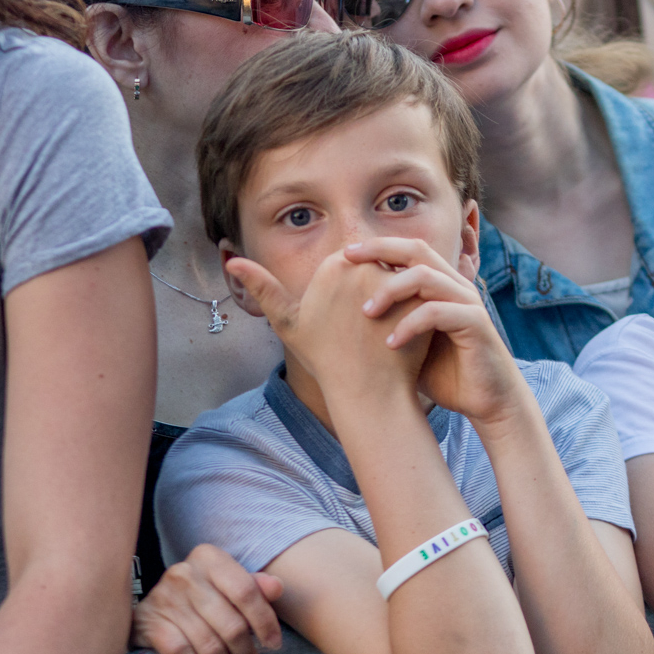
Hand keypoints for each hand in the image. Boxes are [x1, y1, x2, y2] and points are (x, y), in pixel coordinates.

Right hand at [131, 544, 284, 653]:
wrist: (151, 609)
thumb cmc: (199, 596)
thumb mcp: (227, 585)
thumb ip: (253, 586)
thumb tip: (277, 588)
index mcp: (210, 558)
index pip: (245, 591)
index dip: (264, 621)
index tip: (274, 644)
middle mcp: (186, 573)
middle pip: (229, 624)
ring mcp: (166, 598)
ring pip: (208, 644)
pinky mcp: (151, 622)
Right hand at [225, 250, 428, 399]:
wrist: (365, 393)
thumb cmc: (325, 359)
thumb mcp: (288, 323)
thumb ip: (263, 288)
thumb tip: (231, 259)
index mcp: (333, 264)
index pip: (354, 264)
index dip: (356, 293)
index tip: (354, 320)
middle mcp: (362, 266)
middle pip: (378, 268)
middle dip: (379, 294)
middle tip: (374, 329)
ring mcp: (392, 282)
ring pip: (402, 281)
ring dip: (400, 301)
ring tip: (390, 331)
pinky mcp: (417, 297)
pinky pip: (421, 294)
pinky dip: (418, 311)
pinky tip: (410, 333)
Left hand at [345, 238, 532, 432]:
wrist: (487, 401)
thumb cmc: (443, 373)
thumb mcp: (405, 343)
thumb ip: (384, 324)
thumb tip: (339, 318)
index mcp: (440, 285)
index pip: (407, 250)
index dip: (376, 246)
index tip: (343, 256)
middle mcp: (455, 286)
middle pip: (417, 249)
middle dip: (380, 250)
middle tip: (347, 261)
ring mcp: (467, 302)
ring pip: (425, 277)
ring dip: (390, 290)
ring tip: (366, 313)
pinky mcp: (475, 324)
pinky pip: (437, 312)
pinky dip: (410, 324)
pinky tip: (390, 344)